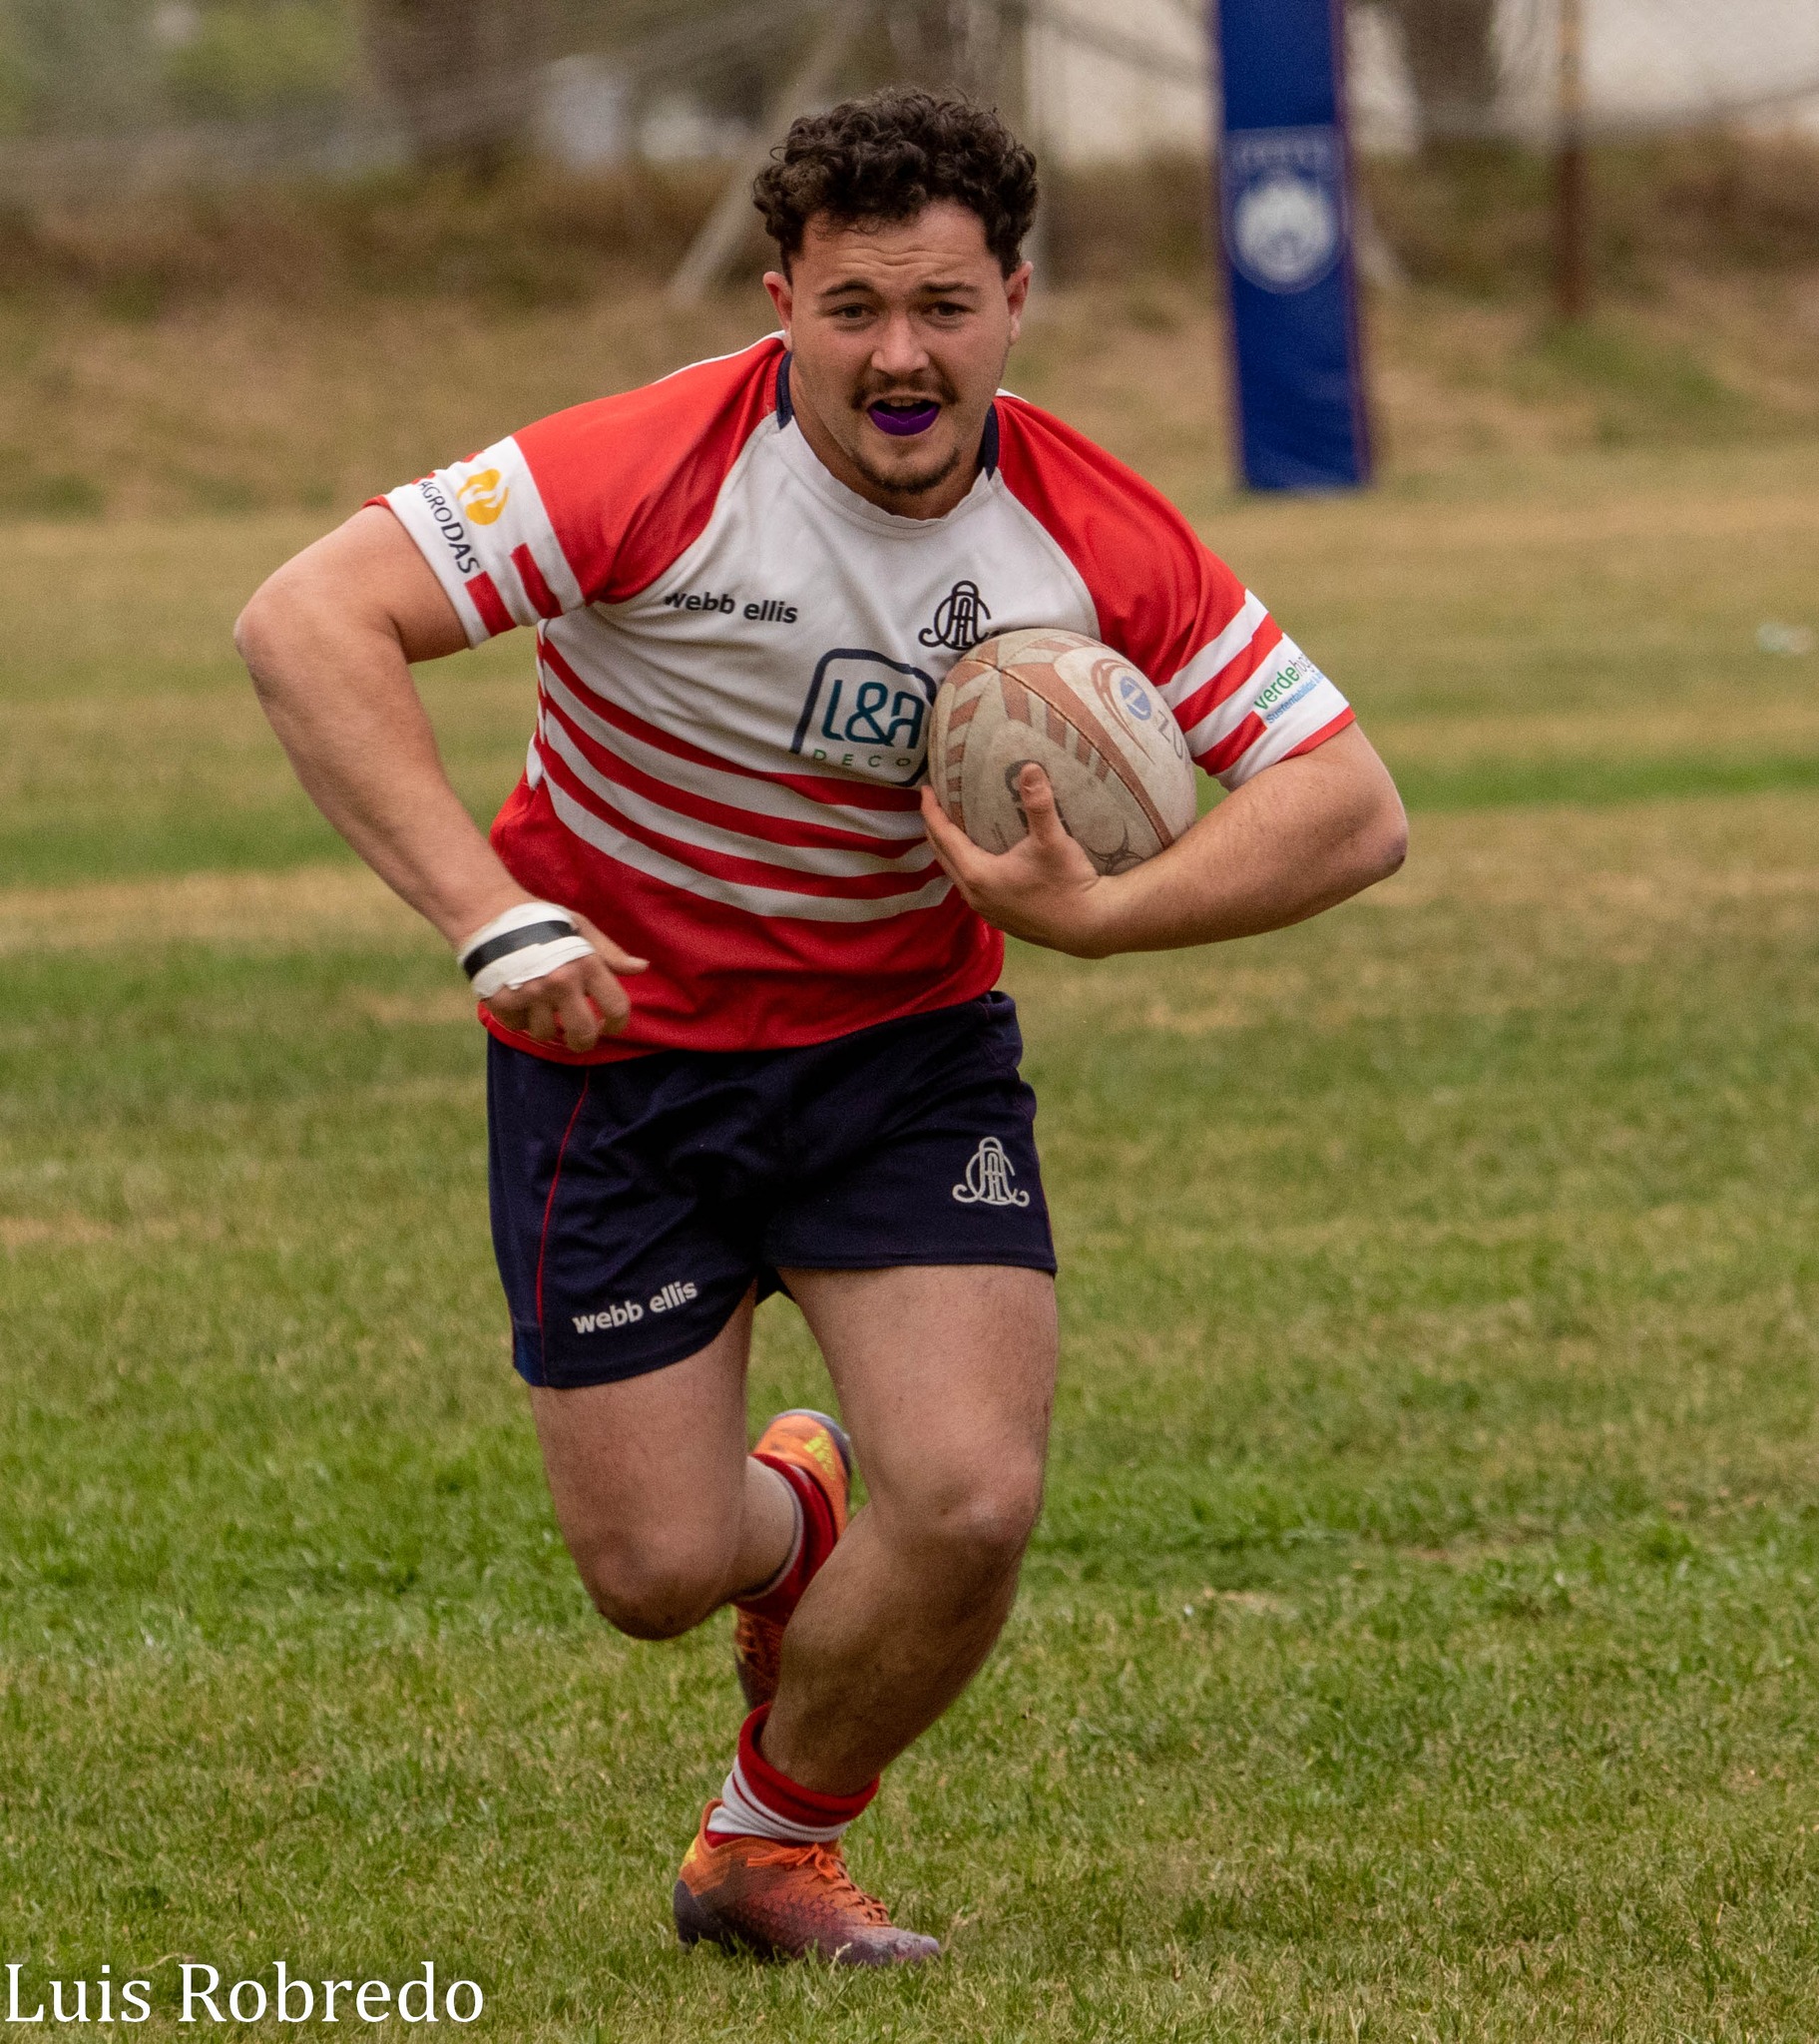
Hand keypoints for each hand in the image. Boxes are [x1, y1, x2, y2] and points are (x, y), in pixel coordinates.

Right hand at [480, 911, 647, 1052]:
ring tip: (541, 1006)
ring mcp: (530, 993)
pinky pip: (518, 1025)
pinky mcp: (502, 1001)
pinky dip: (519, 1017)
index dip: (619, 1023)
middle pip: (583, 1034)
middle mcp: (560, 981)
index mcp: (585, 963)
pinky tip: (518, 998)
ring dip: (545, 1025)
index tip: (611, 1025)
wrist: (487, 911)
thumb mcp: (580, 928)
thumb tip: (642, 968)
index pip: (616, 1007)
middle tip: (579, 1037)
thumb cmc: (540, 919)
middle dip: (584, 1041)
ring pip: (546, 1033)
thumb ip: (610, 953)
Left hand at [919, 764, 1113, 956]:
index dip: (931, 811)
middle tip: (934, 803)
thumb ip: (1038, 803)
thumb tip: (1029, 766)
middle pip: (942, 855)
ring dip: (949, 849)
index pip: (943, 836)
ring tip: (951, 827)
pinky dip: (964, 867)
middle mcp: (974, 895)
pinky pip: (969, 888)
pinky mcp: (999, 918)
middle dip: (934, 828)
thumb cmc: (1069, 883)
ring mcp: (985, 910)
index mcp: (977, 873)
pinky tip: (977, 859)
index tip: (926, 789)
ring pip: (955, 874)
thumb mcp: (1053, 840)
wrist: (1090, 926)